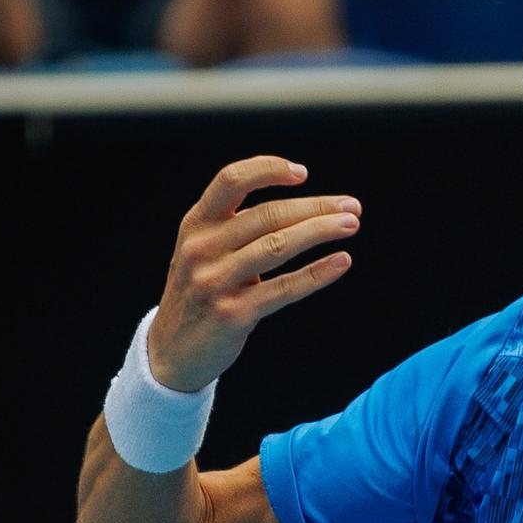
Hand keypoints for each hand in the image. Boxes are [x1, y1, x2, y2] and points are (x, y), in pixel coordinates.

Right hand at [147, 156, 359, 392]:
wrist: (171, 352)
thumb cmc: (199, 296)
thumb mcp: (201, 251)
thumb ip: (233, 228)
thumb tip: (295, 209)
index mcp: (196, 224)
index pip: (232, 180)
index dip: (268, 169)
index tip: (302, 173)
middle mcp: (203, 248)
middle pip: (268, 214)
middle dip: (315, 206)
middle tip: (350, 206)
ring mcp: (216, 282)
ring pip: (278, 246)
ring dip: (320, 232)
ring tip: (350, 225)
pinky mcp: (233, 314)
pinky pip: (284, 289)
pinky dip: (317, 274)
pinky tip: (341, 262)